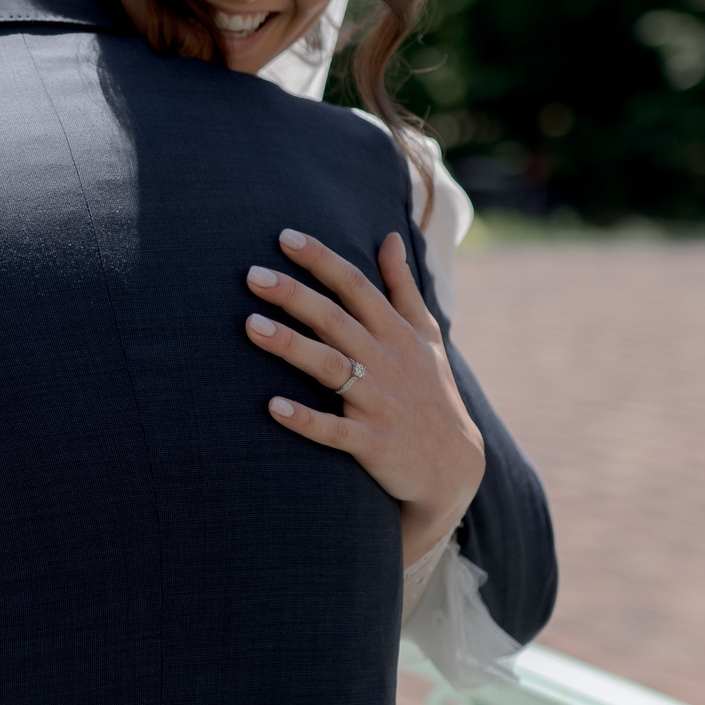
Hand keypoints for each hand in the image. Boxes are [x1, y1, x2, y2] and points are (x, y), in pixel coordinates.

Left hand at [244, 230, 484, 564]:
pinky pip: (335, 430)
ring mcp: (380, 403)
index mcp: (397, 334)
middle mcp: (388, 363)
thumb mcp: (426, 335)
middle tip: (253, 275)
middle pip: (337, 321)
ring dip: (291, 346)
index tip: (285, 237)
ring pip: (331, 368)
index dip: (323, 261)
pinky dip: (306, 420)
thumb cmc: (432, 393)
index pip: (357, 287)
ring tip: (250, 326)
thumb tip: (390, 237)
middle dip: (296, 296)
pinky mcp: (373, 443)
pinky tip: (272, 407)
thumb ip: (404, 287)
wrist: (454, 467)